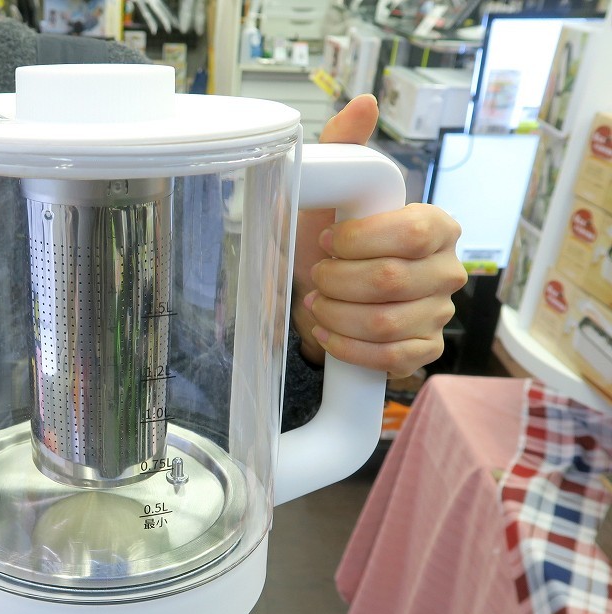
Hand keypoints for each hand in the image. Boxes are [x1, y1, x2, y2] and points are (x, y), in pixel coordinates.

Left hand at [292, 94, 466, 377]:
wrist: (321, 294)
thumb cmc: (329, 239)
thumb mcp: (330, 192)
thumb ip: (345, 147)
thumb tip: (364, 103)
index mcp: (435, 225)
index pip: (411, 232)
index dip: (359, 242)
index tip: (325, 241)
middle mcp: (448, 269)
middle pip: (392, 282)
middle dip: (337, 281)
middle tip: (315, 275)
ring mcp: (440, 313)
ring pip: (387, 324)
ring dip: (336, 315)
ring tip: (316, 302)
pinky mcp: (425, 350)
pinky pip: (392, 360)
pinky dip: (349, 348)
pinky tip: (328, 333)